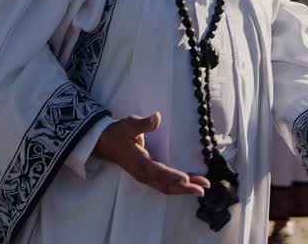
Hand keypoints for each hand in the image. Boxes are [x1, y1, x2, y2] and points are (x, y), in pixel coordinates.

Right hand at [92, 112, 210, 195]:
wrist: (104, 143)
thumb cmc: (117, 133)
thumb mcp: (128, 125)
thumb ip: (143, 123)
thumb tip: (156, 118)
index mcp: (139, 162)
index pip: (157, 171)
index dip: (172, 176)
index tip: (186, 179)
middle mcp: (143, 174)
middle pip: (166, 185)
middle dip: (185, 188)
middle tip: (203, 187)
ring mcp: (145, 177)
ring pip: (166, 187)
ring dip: (184, 190)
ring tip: (201, 189)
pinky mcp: (147, 176)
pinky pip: (164, 185)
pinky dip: (177, 187)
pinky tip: (189, 185)